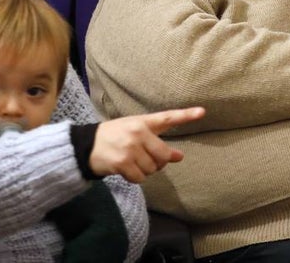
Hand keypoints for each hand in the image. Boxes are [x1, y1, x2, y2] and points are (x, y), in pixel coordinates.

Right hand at [89, 107, 205, 183]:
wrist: (87, 145)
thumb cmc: (115, 137)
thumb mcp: (135, 132)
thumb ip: (157, 141)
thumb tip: (179, 156)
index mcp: (142, 121)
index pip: (168, 117)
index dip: (186, 115)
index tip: (203, 112)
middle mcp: (137, 133)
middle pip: (163, 154)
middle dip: (159, 162)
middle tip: (148, 159)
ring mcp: (130, 148)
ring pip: (152, 168)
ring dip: (145, 170)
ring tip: (132, 162)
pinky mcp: (122, 163)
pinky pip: (140, 178)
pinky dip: (135, 178)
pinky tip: (126, 169)